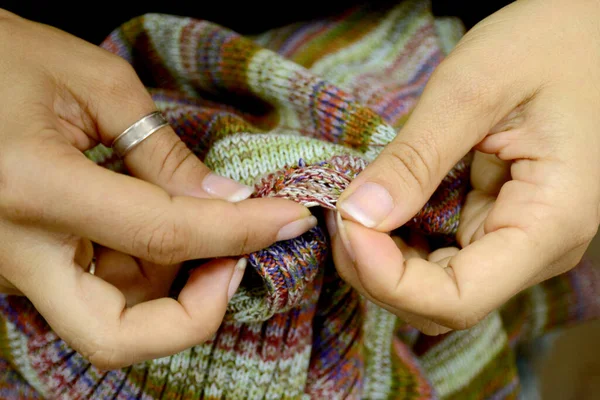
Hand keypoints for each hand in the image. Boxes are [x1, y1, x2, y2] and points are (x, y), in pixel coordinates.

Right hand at [0, 10, 315, 368]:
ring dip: (172, 286)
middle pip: (117, 338)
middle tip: (235, 262)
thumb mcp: (95, 85)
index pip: (164, 235)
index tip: (291, 219)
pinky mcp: (23, 265)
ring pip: (111, 318)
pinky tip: (162, 225)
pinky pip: (96, 292)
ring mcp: (13, 267)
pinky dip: (144, 273)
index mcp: (33, 189)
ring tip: (203, 225)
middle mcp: (14, 251)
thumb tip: (226, 201)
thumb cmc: (2, 55)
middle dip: (194, 314)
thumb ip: (164, 154)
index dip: (241, 231)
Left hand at [331, 0, 599, 333]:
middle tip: (340, 213)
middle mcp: (535, 247)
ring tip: (351, 207)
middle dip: (376, 271)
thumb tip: (359, 215)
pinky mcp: (493, 221)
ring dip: (382, 259)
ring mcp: (513, 237)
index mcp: (549, 224)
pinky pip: (438, 253)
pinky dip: (397, 240)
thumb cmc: (547, 45)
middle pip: (440, 301)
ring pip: (434, 284)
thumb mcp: (472, 90)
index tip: (347, 225)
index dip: (388, 279)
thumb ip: (416, 158)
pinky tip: (376, 204)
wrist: (583, 32)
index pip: (458, 299)